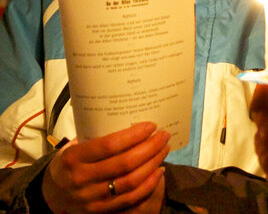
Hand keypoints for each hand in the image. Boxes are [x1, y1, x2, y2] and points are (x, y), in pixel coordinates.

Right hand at [42, 122, 169, 212]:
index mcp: (73, 158)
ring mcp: (91, 197)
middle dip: (150, 147)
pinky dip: (149, 184)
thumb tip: (127, 115)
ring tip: (164, 150)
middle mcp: (81, 179)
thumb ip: (93, 136)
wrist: (51, 196)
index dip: (134, 135)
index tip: (150, 125)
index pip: (109, 145)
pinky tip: (159, 171)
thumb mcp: (72, 147)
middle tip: (163, 136)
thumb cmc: (68, 164)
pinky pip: (130, 198)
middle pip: (125, 163)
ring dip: (153, 164)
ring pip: (131, 182)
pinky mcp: (100, 210)